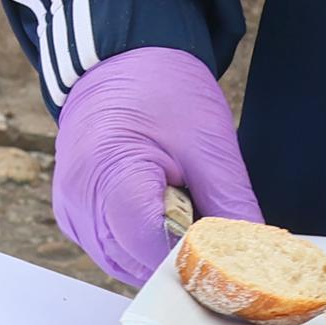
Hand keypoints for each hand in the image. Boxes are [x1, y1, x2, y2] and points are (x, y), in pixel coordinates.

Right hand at [50, 47, 258, 285]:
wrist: (120, 59)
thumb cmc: (161, 90)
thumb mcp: (208, 144)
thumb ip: (230, 207)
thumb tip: (254, 261)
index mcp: (108, 175)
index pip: (152, 250)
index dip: (194, 260)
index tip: (228, 256)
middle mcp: (79, 202)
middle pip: (138, 265)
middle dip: (180, 258)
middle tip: (213, 229)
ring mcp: (71, 212)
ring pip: (126, 265)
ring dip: (160, 252)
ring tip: (184, 209)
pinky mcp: (73, 215)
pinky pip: (113, 251)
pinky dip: (142, 244)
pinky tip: (162, 212)